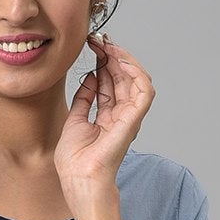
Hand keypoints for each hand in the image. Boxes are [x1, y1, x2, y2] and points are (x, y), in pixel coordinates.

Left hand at [56, 33, 155, 197]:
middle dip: (112, 56)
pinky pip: (144, 91)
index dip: (103, 62)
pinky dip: (136, 73)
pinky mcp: (133, 120)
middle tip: (99, 41)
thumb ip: (84, 98)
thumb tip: (91, 76)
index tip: (92, 46)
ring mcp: (128, 117)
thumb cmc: (75, 160)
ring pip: (136, 80)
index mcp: (107, 116)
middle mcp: (121, 115)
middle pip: (123, 77)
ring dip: (123, 60)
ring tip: (109, 48)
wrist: (79, 178)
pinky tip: (121, 61)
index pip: (110, 82)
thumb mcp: (75, 120)